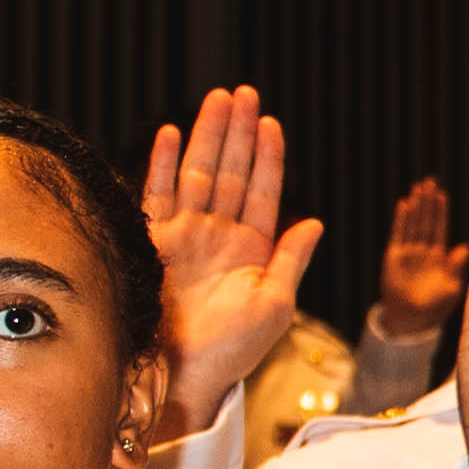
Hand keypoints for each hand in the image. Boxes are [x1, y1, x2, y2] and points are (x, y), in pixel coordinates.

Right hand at [142, 87, 325, 439]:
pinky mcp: (153, 242)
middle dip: (236, 132)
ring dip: (206, 136)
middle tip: (243, 92)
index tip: (271, 122)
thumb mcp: (276, 303)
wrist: (187, 375)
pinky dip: (161, 163)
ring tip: (217, 100)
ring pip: (196, 173)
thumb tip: (315, 222)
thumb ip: (293, 259)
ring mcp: (185, 236)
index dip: (268, 157)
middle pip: (230, 171)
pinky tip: (169, 133)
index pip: (263, 191)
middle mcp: (218, 235)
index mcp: (252, 248)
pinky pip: (157, 195)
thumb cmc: (235, 348)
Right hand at [373, 176, 468, 340]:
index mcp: (439, 257)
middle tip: (430, 181)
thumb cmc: (435, 308)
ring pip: (413, 224)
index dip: (441, 212)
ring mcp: (408, 254)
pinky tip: (404, 204)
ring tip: (418, 187)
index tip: (442, 194)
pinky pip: (398, 235)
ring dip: (416, 206)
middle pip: (426, 221)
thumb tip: (466, 246)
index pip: (440, 228)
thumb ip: (456, 266)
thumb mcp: (452, 287)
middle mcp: (423, 252)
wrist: (411, 321)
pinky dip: (401, 220)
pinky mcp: (394, 258)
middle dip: (428, 202)